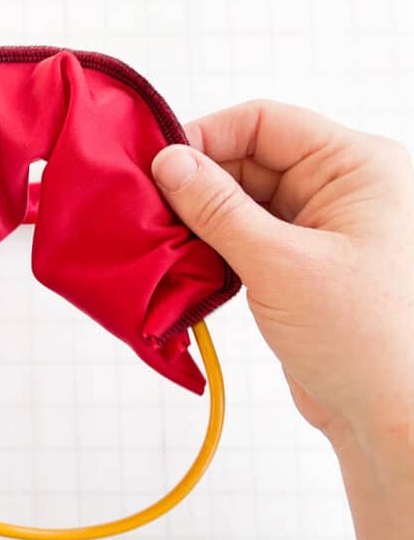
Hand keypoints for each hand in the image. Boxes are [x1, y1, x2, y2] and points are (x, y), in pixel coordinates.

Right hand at [151, 100, 413, 448]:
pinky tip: (187, 267)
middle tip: (149, 211)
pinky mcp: (299, 266)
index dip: (207, 137)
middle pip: (249, 160)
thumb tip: (169, 162)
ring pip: (241, 202)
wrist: (390, 416)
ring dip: (201, 221)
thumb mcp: (280, 264)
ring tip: (164, 243)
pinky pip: (245, 239)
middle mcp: (340, 189)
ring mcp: (319, 229)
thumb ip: (218, 208)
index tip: (157, 166)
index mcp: (356, 167)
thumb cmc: (365, 339)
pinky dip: (212, 250)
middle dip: (197, 184)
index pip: (265, 123)